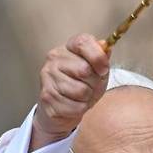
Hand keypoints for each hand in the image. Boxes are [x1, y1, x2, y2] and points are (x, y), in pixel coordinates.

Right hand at [31, 33, 109, 150]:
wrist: (63, 107)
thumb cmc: (82, 84)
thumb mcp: (96, 69)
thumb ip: (102, 57)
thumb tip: (105, 46)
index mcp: (68, 47)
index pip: (83, 43)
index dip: (98, 56)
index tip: (104, 69)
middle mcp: (54, 59)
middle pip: (84, 69)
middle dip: (94, 83)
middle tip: (91, 86)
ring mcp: (47, 78)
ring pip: (80, 90)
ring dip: (87, 98)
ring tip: (83, 96)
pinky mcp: (47, 97)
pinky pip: (75, 106)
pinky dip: (80, 109)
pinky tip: (74, 105)